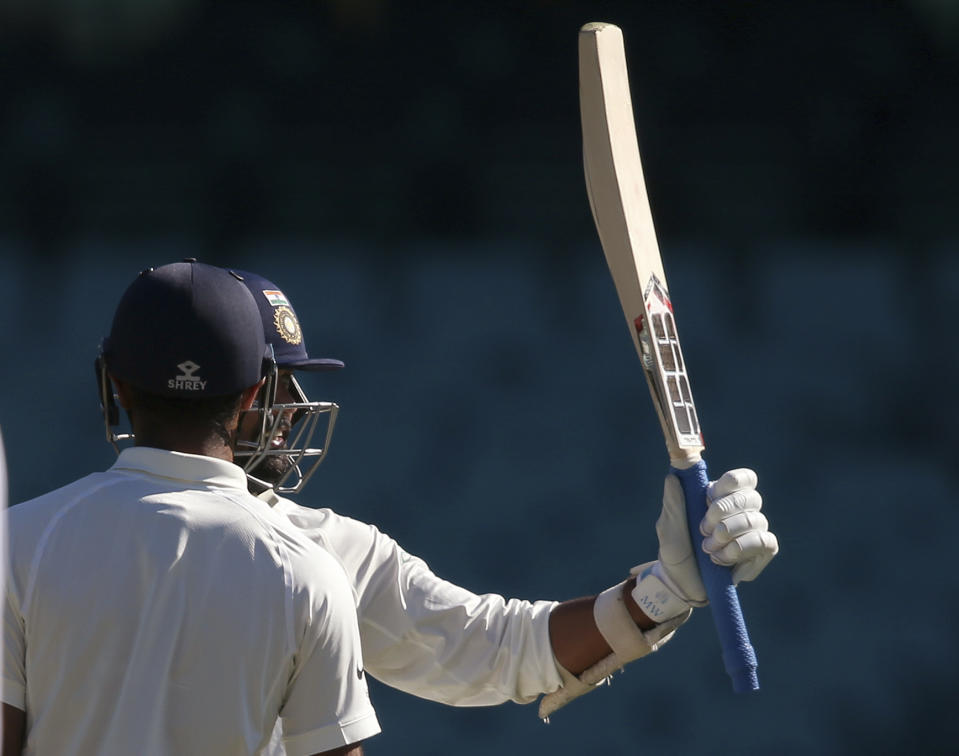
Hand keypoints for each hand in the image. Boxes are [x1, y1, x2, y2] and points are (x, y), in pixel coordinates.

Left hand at [631, 468, 777, 621]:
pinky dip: (740, 550)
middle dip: (722, 513)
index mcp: (721, 497)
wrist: (682, 584)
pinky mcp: (763, 551)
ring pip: (756, 520)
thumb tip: (673, 477)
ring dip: (727, 535)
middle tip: (702, 530)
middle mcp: (743, 510)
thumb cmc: (676, 552)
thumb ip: (673, 503)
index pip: (742, 479)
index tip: (708, 499)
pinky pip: (764, 542)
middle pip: (750, 497)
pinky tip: (721, 561)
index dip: (728, 485)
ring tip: (708, 549)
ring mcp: (755, 530)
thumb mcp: (669, 527)